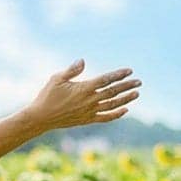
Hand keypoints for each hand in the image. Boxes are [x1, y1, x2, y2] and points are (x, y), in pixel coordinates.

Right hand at [20, 60, 139, 131]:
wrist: (41, 118)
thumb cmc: (47, 96)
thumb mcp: (56, 78)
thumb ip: (72, 70)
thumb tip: (82, 60)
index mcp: (84, 88)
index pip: (106, 80)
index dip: (118, 75)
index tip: (129, 71)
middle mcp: (89, 100)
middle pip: (113, 92)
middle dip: (127, 86)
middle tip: (139, 82)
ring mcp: (89, 111)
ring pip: (112, 105)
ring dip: (126, 99)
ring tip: (136, 94)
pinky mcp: (87, 120)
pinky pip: (105, 117)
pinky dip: (116, 114)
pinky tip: (125, 110)